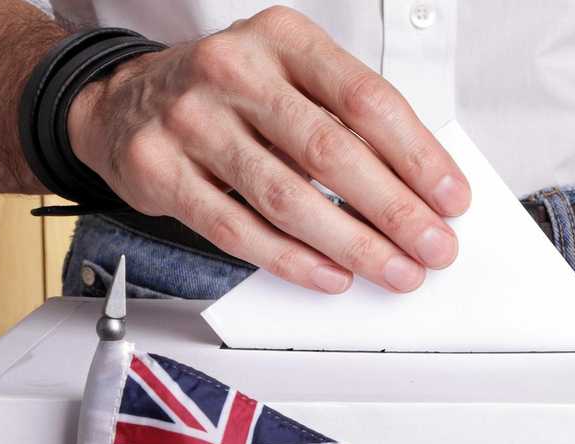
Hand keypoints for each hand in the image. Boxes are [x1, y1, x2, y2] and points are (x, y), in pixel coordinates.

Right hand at [67, 6, 470, 293]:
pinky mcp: (161, 172)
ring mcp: (191, 120)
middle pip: (331, 151)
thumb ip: (344, 119)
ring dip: (351, 244)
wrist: (124, 102)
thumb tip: (416, 188)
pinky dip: (292, 260)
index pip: (366, 99)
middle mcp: (235, 70)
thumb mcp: (289, 77)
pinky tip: (330, 275)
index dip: (417, 156)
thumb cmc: (227, 93)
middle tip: (431, 246)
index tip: (450, 198)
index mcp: (282, 38)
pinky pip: (237, 228)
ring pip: (287, 197)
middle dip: (393, 209)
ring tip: (392, 269)